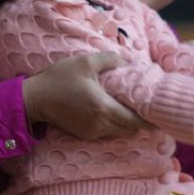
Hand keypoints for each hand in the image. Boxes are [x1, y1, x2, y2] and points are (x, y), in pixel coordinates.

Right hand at [23, 52, 149, 138]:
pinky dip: (114, 125)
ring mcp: (92, 132)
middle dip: (141, 122)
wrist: (34, 98)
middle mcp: (101, 124)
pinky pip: (106, 133)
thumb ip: (109, 59)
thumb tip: (127, 60)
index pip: (136, 121)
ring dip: (127, 124)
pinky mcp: (84, 134)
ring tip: (131, 110)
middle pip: (130, 130)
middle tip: (148, 109)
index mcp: (104, 107)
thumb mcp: (84, 62)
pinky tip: (112, 112)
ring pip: (119, 132)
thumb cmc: (59, 79)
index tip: (159, 113)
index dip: (150, 120)